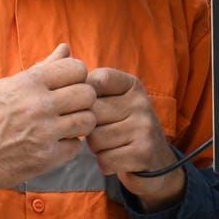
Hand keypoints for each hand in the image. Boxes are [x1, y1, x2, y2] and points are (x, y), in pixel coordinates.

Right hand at [0, 44, 96, 189]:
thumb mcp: (10, 84)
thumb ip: (43, 67)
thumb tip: (66, 48)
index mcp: (31, 82)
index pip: (77, 68)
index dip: (77, 76)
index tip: (70, 86)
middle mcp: (40, 105)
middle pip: (88, 94)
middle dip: (83, 100)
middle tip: (71, 108)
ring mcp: (44, 133)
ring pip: (88, 121)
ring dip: (80, 123)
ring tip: (66, 126)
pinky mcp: (45, 158)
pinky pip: (76, 147)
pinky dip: (68, 146)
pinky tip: (55, 143)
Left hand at [85, 67, 184, 211]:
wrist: (157, 163)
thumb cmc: (123, 128)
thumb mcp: (115, 101)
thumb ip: (91, 86)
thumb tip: (60, 55)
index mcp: (132, 85)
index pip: (95, 81)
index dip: (86, 100)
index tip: (94, 110)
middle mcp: (141, 102)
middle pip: (91, 114)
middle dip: (90, 128)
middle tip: (103, 132)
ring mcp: (144, 127)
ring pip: (96, 139)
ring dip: (97, 148)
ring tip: (111, 146)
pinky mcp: (143, 152)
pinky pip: (105, 159)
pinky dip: (105, 163)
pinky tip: (117, 159)